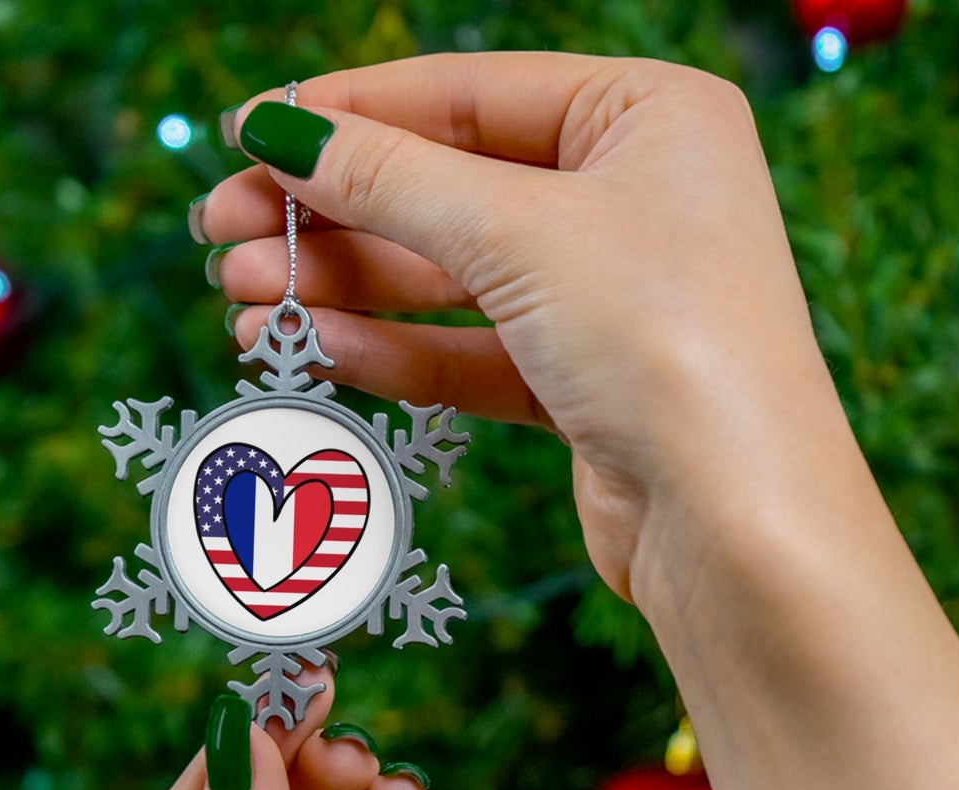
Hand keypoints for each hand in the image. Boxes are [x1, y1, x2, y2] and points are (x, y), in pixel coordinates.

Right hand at [200, 53, 844, 602]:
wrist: (737, 526)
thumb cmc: (665, 343)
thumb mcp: (517, 233)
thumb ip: (391, 179)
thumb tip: (279, 130)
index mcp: (649, 116)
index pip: (468, 94)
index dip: (349, 113)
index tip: (245, 133)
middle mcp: (636, 199)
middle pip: (450, 189)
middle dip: (332, 214)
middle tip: (221, 235)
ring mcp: (611, 298)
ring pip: (453, 279)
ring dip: (347, 289)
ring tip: (243, 302)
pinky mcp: (588, 388)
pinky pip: (473, 353)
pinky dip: (398, 351)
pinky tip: (318, 350)